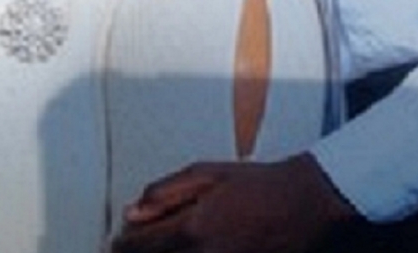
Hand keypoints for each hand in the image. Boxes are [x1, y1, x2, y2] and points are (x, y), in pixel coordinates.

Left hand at [111, 153, 357, 252]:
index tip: (115, 242)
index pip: (139, 246)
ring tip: (156, 249)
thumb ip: (165, 192)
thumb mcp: (207, 173)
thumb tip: (130, 211)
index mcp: (191, 228)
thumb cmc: (256, 184)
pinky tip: (186, 252)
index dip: (121, 245)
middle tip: (129, 248)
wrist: (302, 204)